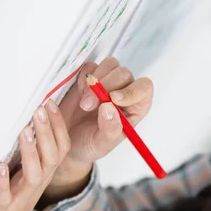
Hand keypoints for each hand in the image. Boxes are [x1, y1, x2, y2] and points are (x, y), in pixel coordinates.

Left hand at [0, 100, 69, 210]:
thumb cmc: (13, 200)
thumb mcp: (28, 174)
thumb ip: (34, 152)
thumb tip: (35, 121)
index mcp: (45, 172)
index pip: (60, 146)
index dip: (58, 126)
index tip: (51, 104)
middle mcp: (38, 182)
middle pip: (52, 156)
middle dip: (47, 132)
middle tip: (40, 110)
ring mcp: (21, 195)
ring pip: (34, 173)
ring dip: (30, 152)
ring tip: (25, 132)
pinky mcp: (3, 207)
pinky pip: (5, 194)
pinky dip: (3, 181)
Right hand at [44, 57, 152, 199]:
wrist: (67, 144)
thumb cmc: (91, 145)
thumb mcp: (102, 144)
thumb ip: (110, 128)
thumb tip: (109, 109)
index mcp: (136, 107)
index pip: (144, 89)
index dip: (131, 91)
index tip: (113, 99)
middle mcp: (124, 91)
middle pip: (124, 74)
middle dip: (106, 87)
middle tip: (88, 106)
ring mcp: (107, 82)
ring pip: (110, 65)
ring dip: (95, 81)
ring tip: (84, 103)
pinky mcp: (89, 77)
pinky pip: (90, 67)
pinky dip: (83, 78)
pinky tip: (78, 93)